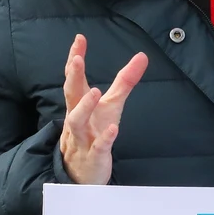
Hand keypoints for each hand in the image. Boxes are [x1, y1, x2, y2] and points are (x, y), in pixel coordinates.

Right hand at [59, 34, 147, 184]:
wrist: (83, 176)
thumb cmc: (95, 134)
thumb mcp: (111, 106)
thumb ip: (124, 81)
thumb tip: (142, 56)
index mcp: (80, 105)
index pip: (75, 79)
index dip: (75, 58)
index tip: (79, 38)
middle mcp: (78, 119)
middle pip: (71, 96)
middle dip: (72, 77)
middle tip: (76, 58)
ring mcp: (83, 139)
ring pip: (76, 122)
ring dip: (85, 107)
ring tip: (95, 91)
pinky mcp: (93, 158)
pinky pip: (97, 148)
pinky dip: (104, 139)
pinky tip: (114, 129)